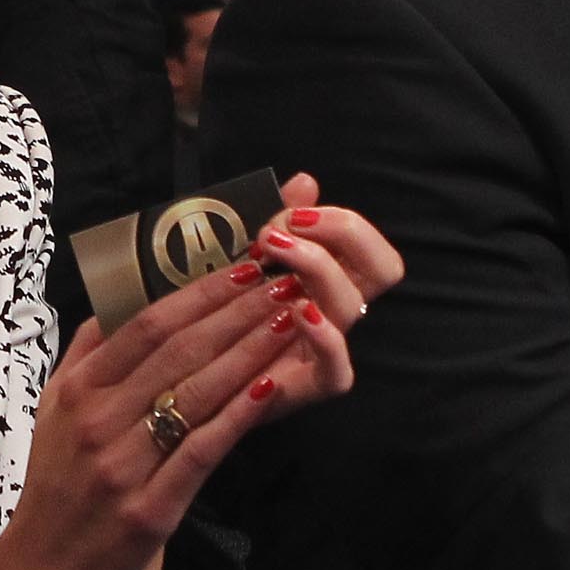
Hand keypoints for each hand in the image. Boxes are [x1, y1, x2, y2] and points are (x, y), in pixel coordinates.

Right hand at [0, 185, 395, 569]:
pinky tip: (271, 387)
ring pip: (197, 393)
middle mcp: (98, 420)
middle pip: (178, 350)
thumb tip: (122, 295)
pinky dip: (238, 416)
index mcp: (77, 389)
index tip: (243, 264)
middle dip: (237, 310)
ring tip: (291, 318)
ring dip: (250, 351)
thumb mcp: (55, 408)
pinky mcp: (149, 508)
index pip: (144, 324)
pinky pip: (202, 450)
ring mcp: (123, 465)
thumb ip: (88, 353)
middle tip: (282, 278)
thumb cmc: (57, 485)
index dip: (198, 291)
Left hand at [239, 171, 407, 409]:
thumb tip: (306, 181)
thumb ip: (277, 221)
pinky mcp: (306, 388)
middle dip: (341, 232)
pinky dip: (325, 339)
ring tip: (268, 252)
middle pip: (382, 269)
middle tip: (281, 229)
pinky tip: (297, 311)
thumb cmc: (218, 309)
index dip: (344, 223)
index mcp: (331, 281)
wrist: (187, 373)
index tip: (292, 213)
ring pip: (352, 306)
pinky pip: (339, 372)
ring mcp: (325, 350)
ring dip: (316, 266)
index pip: (372, 248)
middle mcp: (335, 312)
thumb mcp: (241, 255)